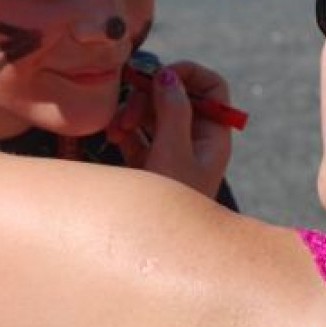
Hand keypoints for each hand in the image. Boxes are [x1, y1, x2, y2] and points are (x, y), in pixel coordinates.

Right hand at [107, 62, 231, 197]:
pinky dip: (124, 131)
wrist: (153, 252)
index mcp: (213, 136)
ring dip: (132, 114)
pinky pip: (136, 134)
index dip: (189, 74)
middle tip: (129, 113)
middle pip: (176, 97)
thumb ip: (173, 112)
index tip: (161, 76)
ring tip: (115, 131)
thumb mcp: (174, 155)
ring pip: (152, 114)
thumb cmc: (173, 208)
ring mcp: (169, 152)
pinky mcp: (147, 165)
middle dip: (149, 97)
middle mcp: (195, 141)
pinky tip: (112, 138)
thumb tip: (168, 75)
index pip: (212, 89)